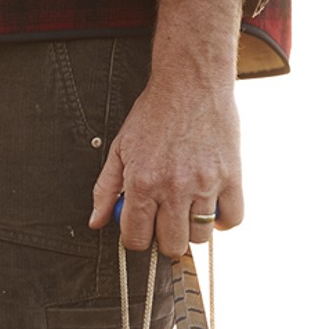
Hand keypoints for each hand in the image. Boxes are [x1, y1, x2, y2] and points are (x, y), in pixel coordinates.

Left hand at [87, 0, 246, 257]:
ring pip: (201, 237)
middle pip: (171, 245)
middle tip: (166, 221)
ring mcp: (205, 184)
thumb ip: (105, 189)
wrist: (191, 83)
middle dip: (165, 239)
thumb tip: (96, 222)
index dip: (137, 239)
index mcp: (142, 183)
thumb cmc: (153, 115)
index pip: (137, 239)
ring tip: (188, 211)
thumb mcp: (120, 149)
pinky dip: (222, 221)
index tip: (142, 229)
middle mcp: (174, 188)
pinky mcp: (232, 176)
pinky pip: (232, 219)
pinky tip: (211, 208)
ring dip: (193, 230)